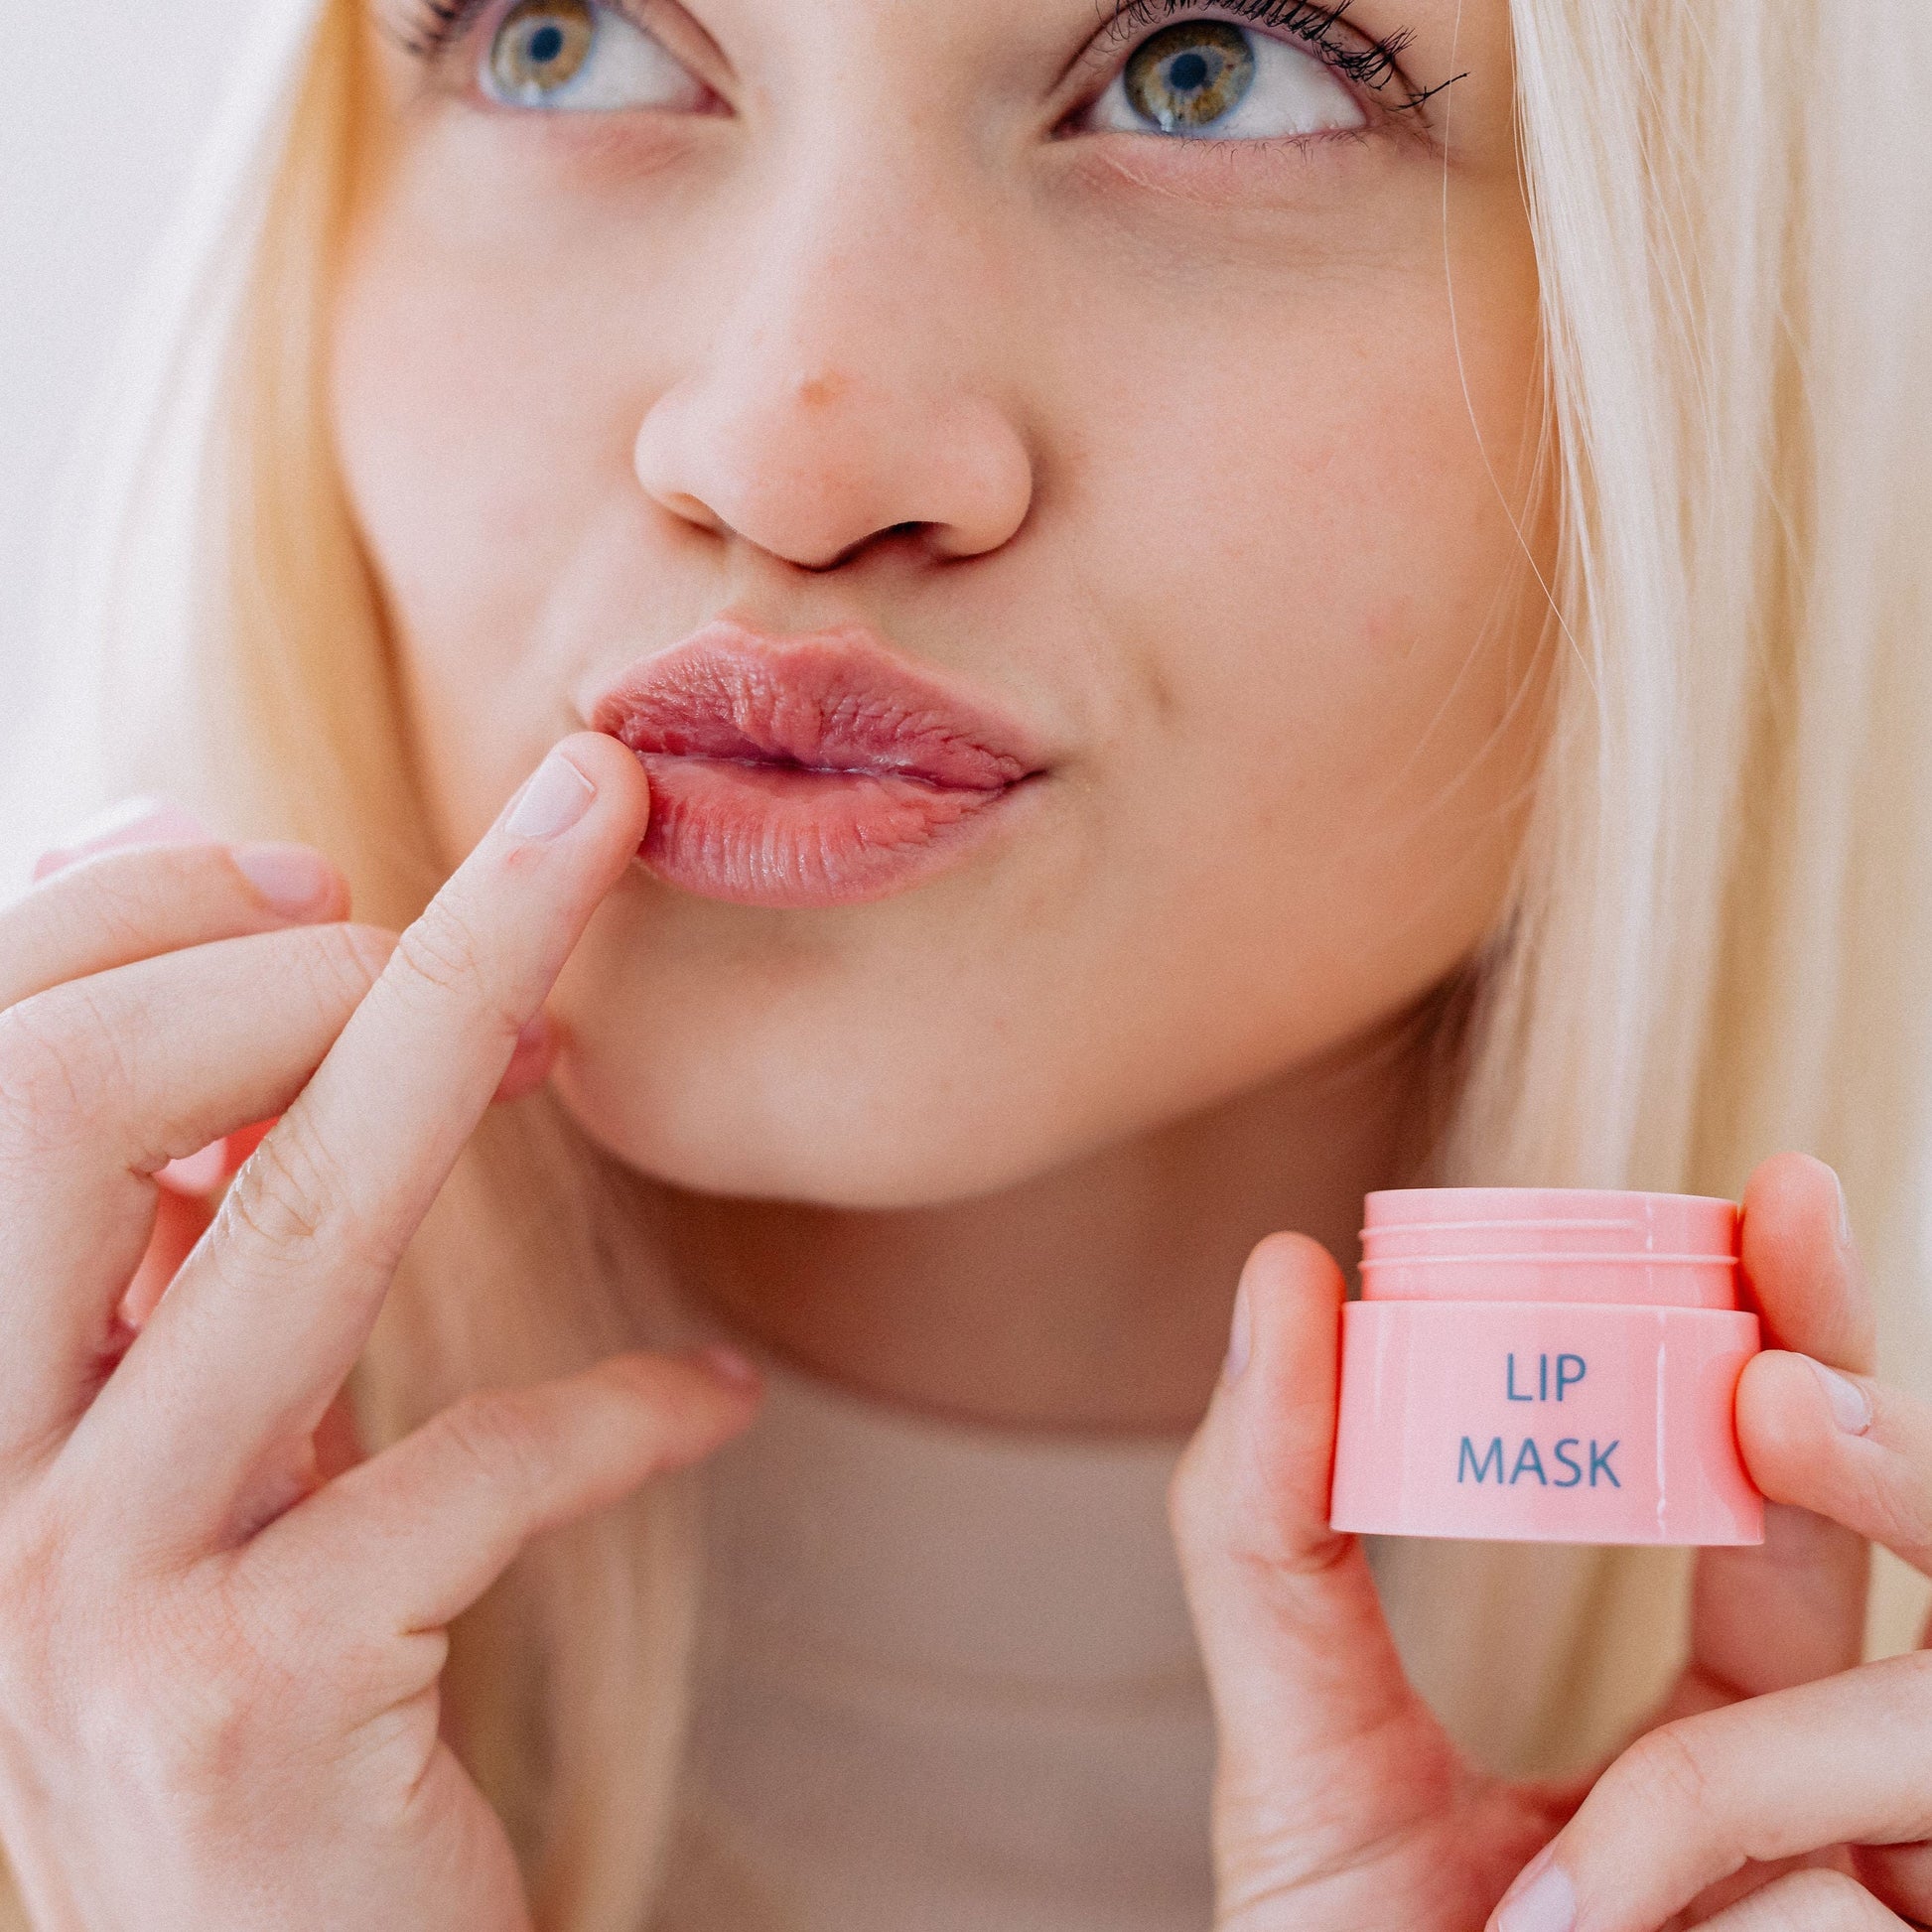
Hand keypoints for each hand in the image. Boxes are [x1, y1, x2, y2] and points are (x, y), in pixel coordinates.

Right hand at [0, 736, 761, 1931]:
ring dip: (467, 1037)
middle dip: (315, 938)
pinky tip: (713, 1399)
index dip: (163, 909)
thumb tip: (244, 906)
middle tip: (516, 880)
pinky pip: (466, 1471)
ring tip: (595, 1010)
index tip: (342, 879)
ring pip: (285, 1231)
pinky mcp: (248, 1703)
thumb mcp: (186, 1409)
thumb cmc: (246, 1647)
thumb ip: (186, 1202)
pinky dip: (620, 1410)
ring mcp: (80, 1593)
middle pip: (76, 1091)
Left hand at [1168, 1154, 1931, 1930]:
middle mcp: (1863, 1804)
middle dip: (1888, 1444)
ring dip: (1701, 1818)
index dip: (1812, 1332)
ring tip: (1557, 1925)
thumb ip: (1276, 1524)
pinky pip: (1854, 1910)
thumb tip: (1284, 1271)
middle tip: (1774, 1374)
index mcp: (1729, 1724)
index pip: (1798, 1501)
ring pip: (1905, 1740)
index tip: (1780, 1185)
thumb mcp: (1296, 1752)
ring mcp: (1916, 1892)